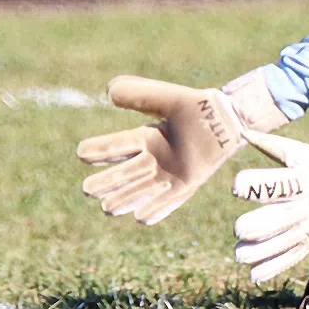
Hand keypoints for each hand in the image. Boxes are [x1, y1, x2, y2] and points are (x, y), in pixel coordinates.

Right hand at [77, 74, 281, 224]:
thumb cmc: (196, 107)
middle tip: (87, 189)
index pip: (118, 146)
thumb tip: (108, 91)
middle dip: (108, 182)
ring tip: (107, 208)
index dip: (101, 149)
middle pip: (126, 174)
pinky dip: (156, 210)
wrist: (227, 120)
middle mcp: (154, 159)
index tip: (80, 152)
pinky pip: (169, 201)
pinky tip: (141, 218)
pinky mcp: (187, 185)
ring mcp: (170, 174)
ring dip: (125, 199)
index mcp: (146, 138)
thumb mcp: (165, 98)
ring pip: (142, 190)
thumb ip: (139, 93)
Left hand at [230, 133, 308, 283]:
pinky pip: (290, 259)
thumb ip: (269, 144)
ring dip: (258, 252)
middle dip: (256, 226)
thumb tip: (241, 130)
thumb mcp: (299, 151)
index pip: (276, 184)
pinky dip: (272, 269)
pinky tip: (253, 275)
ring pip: (282, 243)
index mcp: (300, 179)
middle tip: (238, 229)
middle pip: (279, 218)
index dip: (254, 185)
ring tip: (239, 253)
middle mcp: (304, 204)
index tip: (237, 187)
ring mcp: (308, 227)